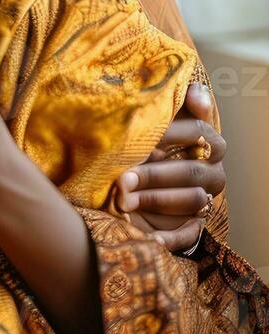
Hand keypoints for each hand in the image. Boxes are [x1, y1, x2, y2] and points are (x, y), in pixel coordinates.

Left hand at [115, 83, 225, 252]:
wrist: (133, 180)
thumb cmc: (146, 141)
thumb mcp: (156, 120)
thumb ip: (175, 103)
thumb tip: (195, 93)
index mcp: (207, 142)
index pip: (199, 133)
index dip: (172, 134)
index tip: (143, 136)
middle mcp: (211, 171)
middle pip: (192, 171)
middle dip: (154, 174)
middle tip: (122, 177)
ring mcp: (204, 199)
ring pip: (191, 200)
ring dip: (156, 200)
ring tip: (123, 200)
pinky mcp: (191, 225)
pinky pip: (188, 234)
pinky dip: (169, 238)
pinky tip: (150, 239)